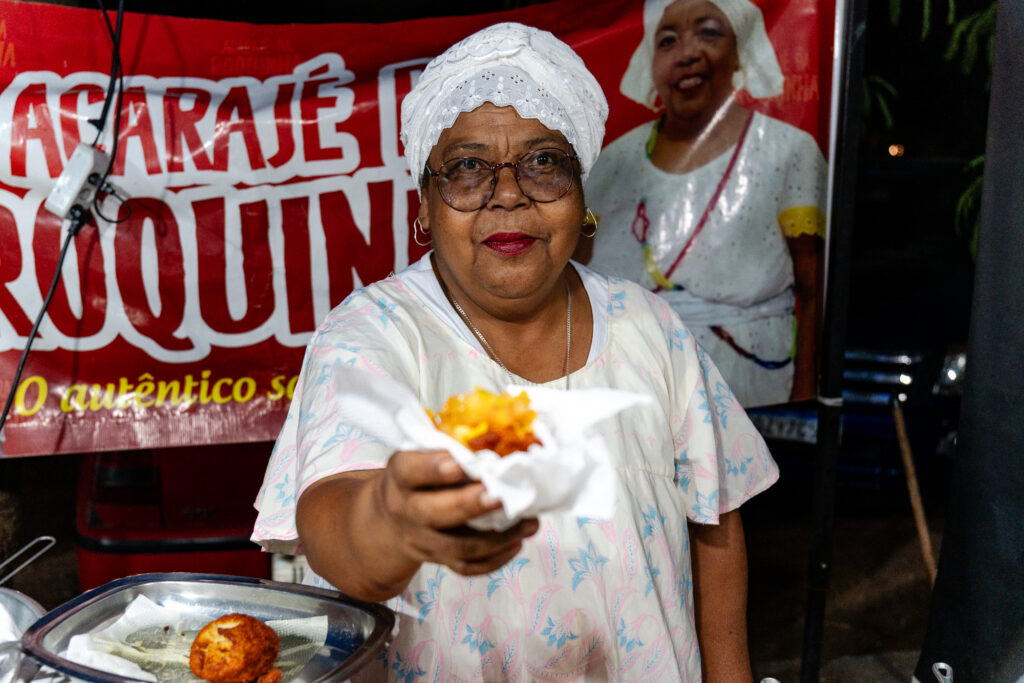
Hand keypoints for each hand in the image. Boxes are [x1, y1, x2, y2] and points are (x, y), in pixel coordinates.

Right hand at [377, 449, 538, 575]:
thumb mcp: (420, 456)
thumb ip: (447, 450)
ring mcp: (422, 540)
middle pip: (434, 513)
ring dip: (497, 538)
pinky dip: (495, 559)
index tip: (462, 464)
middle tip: (500, 497)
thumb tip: (495, 446)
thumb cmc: (417, 479)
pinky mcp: (438, 560)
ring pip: (458, 546)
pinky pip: (467, 567)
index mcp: (402, 477)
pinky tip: (517, 543)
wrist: (390, 521)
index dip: (435, 468)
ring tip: (528, 523)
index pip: (412, 471)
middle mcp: (407, 511)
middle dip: (470, 506)